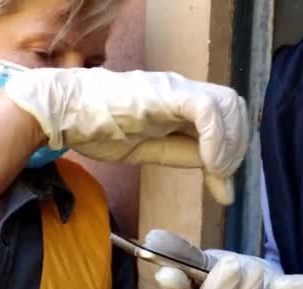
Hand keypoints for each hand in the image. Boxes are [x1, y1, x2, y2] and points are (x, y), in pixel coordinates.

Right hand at [4, 68, 249, 204]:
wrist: (65, 111)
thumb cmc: (99, 128)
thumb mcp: (152, 150)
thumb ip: (186, 157)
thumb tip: (224, 184)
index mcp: (182, 104)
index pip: (228, 117)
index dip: (234, 150)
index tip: (223, 184)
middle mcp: (185, 92)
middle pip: (235, 107)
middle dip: (238, 146)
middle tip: (221, 177)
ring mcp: (176, 89)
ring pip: (228, 104)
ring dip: (230, 143)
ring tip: (215, 170)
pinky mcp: (165, 93)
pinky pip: (206, 111)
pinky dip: (215, 140)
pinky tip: (207, 163)